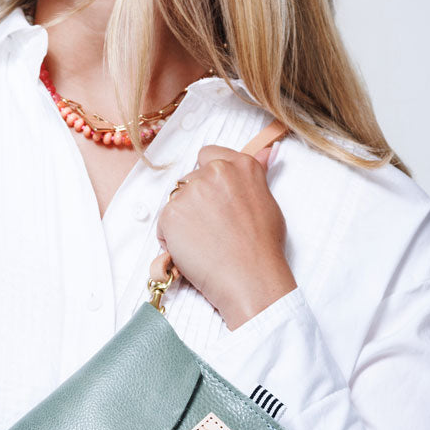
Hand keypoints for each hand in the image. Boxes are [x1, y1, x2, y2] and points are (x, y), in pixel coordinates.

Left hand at [156, 142, 296, 329]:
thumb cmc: (262, 247)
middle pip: (189, 181)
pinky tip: (192, 252)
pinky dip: (171, 239)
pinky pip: (163, 224)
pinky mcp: (172, 213)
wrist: (250, 277)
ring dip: (182, 221)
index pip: (208, 156)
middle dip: (194, 202)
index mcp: (240, 165)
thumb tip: (266, 152)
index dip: (206, 178)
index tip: (212, 197)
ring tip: (203, 244)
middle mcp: (215, 171)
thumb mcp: (266, 201)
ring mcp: (191, 191)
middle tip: (210, 229)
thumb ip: (255, 176)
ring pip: (175, 202)